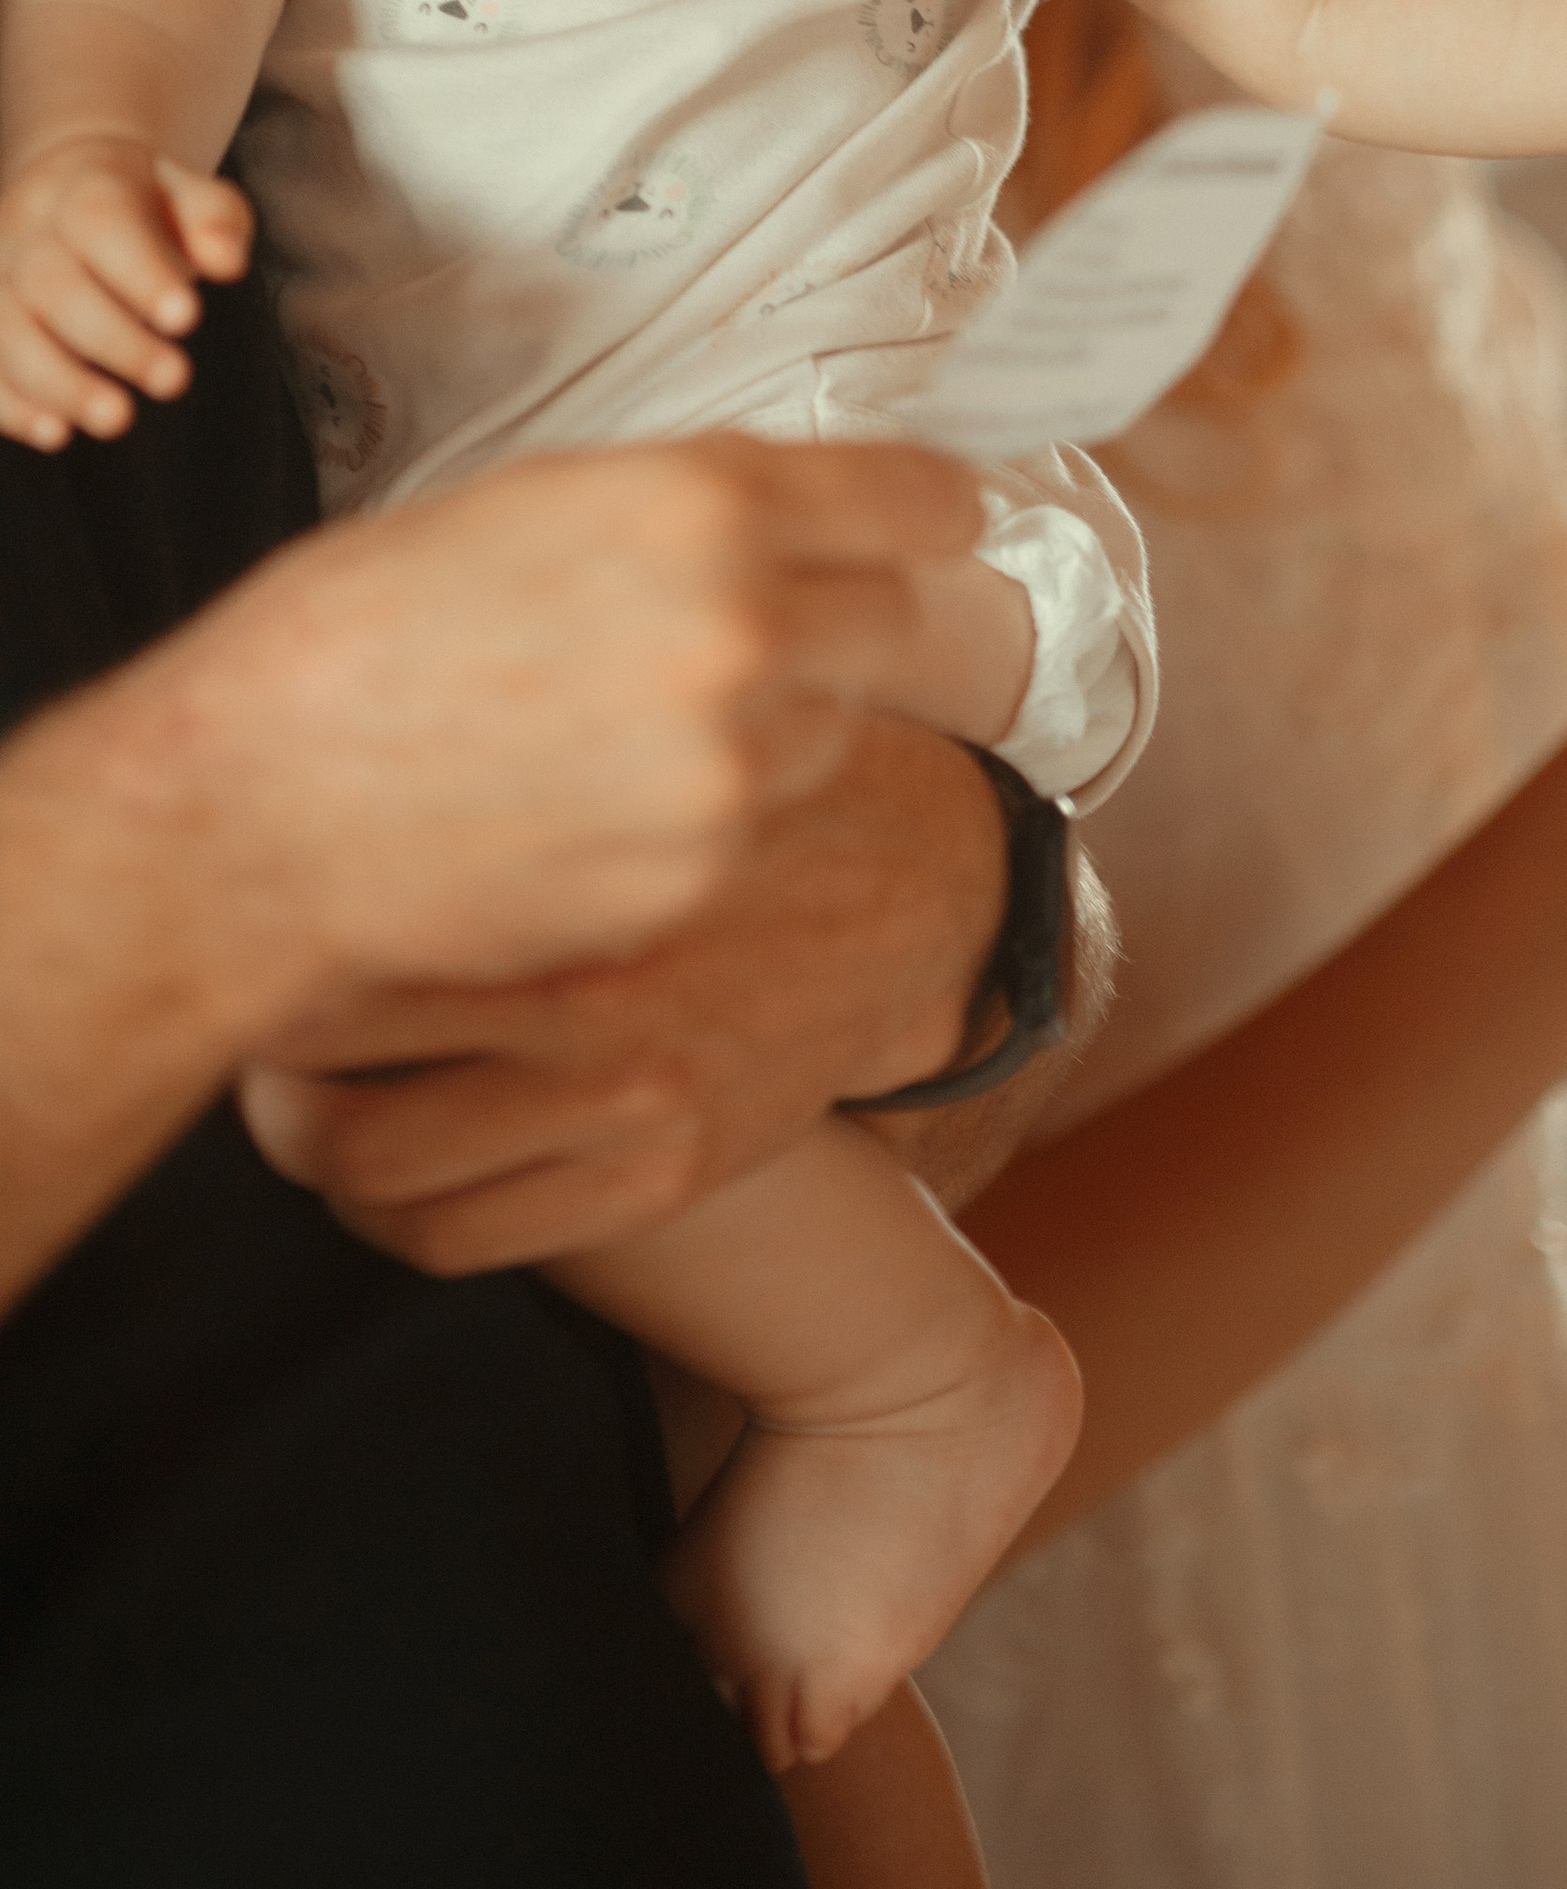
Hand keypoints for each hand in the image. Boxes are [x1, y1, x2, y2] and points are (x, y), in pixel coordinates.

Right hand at [0, 133, 252, 445]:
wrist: (69, 193)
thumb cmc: (151, 206)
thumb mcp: (193, 196)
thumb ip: (215, 221)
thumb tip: (228, 262)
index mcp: (85, 185)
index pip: (101, 222)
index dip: (140, 273)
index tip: (188, 319)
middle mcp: (26, 228)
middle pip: (52, 285)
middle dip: (113, 339)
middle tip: (175, 381)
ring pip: (5, 329)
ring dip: (59, 382)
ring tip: (117, 419)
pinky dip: (10, 404)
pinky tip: (56, 433)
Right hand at [118, 433, 988, 994]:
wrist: (260, 807)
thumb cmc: (361, 635)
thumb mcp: (532, 504)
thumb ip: (682, 507)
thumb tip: (786, 509)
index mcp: (700, 503)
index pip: (908, 497)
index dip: (933, 509)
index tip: (945, 519)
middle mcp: (743, 624)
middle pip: (893, 619)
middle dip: (846, 619)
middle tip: (771, 628)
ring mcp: (732, 762)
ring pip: (829, 730)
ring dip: (777, 721)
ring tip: (638, 722)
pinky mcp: (704, 869)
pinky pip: (757, 824)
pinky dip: (712, 813)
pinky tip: (601, 800)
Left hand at [236, 721, 1007, 1271]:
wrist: (925, 884)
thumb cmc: (751, 777)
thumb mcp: (646, 711)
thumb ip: (513, 723)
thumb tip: (342, 711)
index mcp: (572, 864)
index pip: (345, 926)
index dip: (266, 928)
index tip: (254, 910)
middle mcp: (588, 991)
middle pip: (318, 1063)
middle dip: (260, 1051)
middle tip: (256, 1013)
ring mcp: (625, 1098)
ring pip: (369, 1171)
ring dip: (307, 1142)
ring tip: (302, 1097)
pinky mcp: (662, 1178)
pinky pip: (455, 1241)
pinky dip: (390, 1215)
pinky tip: (393, 1158)